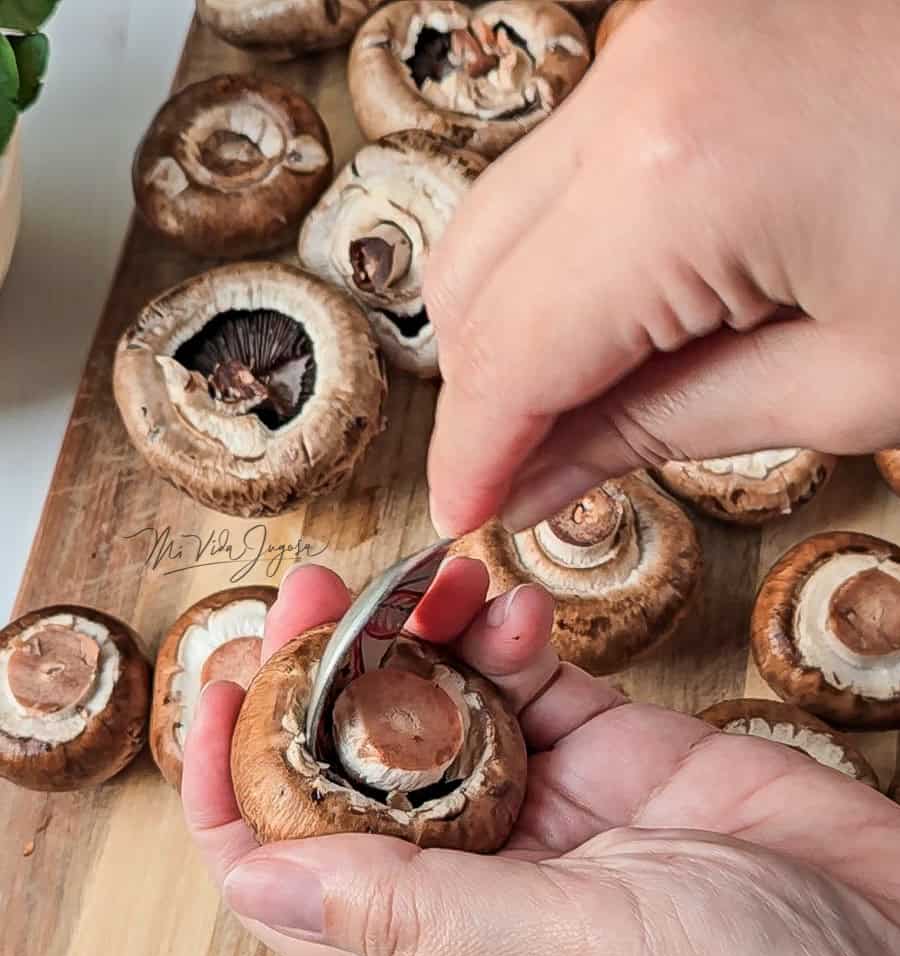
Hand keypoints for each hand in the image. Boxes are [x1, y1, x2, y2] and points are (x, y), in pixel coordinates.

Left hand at [183, 562, 899, 955]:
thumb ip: (411, 916)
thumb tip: (255, 882)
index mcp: (436, 949)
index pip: (283, 870)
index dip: (236, 780)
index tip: (227, 685)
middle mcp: (475, 877)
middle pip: (355, 765)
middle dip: (324, 676)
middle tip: (319, 594)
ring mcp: (544, 811)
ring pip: (444, 707)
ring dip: (423, 640)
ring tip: (429, 578)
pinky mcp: (612, 759)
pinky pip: (534, 683)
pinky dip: (514, 638)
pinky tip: (516, 606)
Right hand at [423, 0, 899, 535]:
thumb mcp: (850, 380)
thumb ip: (657, 430)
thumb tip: (534, 476)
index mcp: (679, 174)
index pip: (508, 349)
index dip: (473, 453)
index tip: (466, 517)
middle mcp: (640, 78)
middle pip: (472, 272)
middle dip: (486, 392)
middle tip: (530, 474)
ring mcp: (657, 38)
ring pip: (507, 213)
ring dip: (526, 323)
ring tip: (592, 405)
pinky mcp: (684, 35)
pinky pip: (571, 170)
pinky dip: (574, 259)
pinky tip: (628, 319)